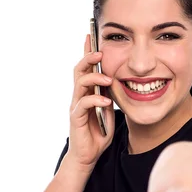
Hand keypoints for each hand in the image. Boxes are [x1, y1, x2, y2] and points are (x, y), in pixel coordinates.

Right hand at [67, 34, 114, 172]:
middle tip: (100, 51)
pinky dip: (95, 100)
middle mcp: (79, 96)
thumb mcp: (109, 111)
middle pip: (79, 70)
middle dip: (89, 58)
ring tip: (108, 78)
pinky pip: (83, 104)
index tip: (91, 35)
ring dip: (94, 77)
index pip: (86, 67)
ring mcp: (76, 106)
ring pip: (80, 83)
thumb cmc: (98, 134)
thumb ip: (110, 96)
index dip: (87, 51)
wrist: (88, 156)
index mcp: (87, 92)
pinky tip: (106, 101)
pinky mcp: (76, 118)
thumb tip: (116, 81)